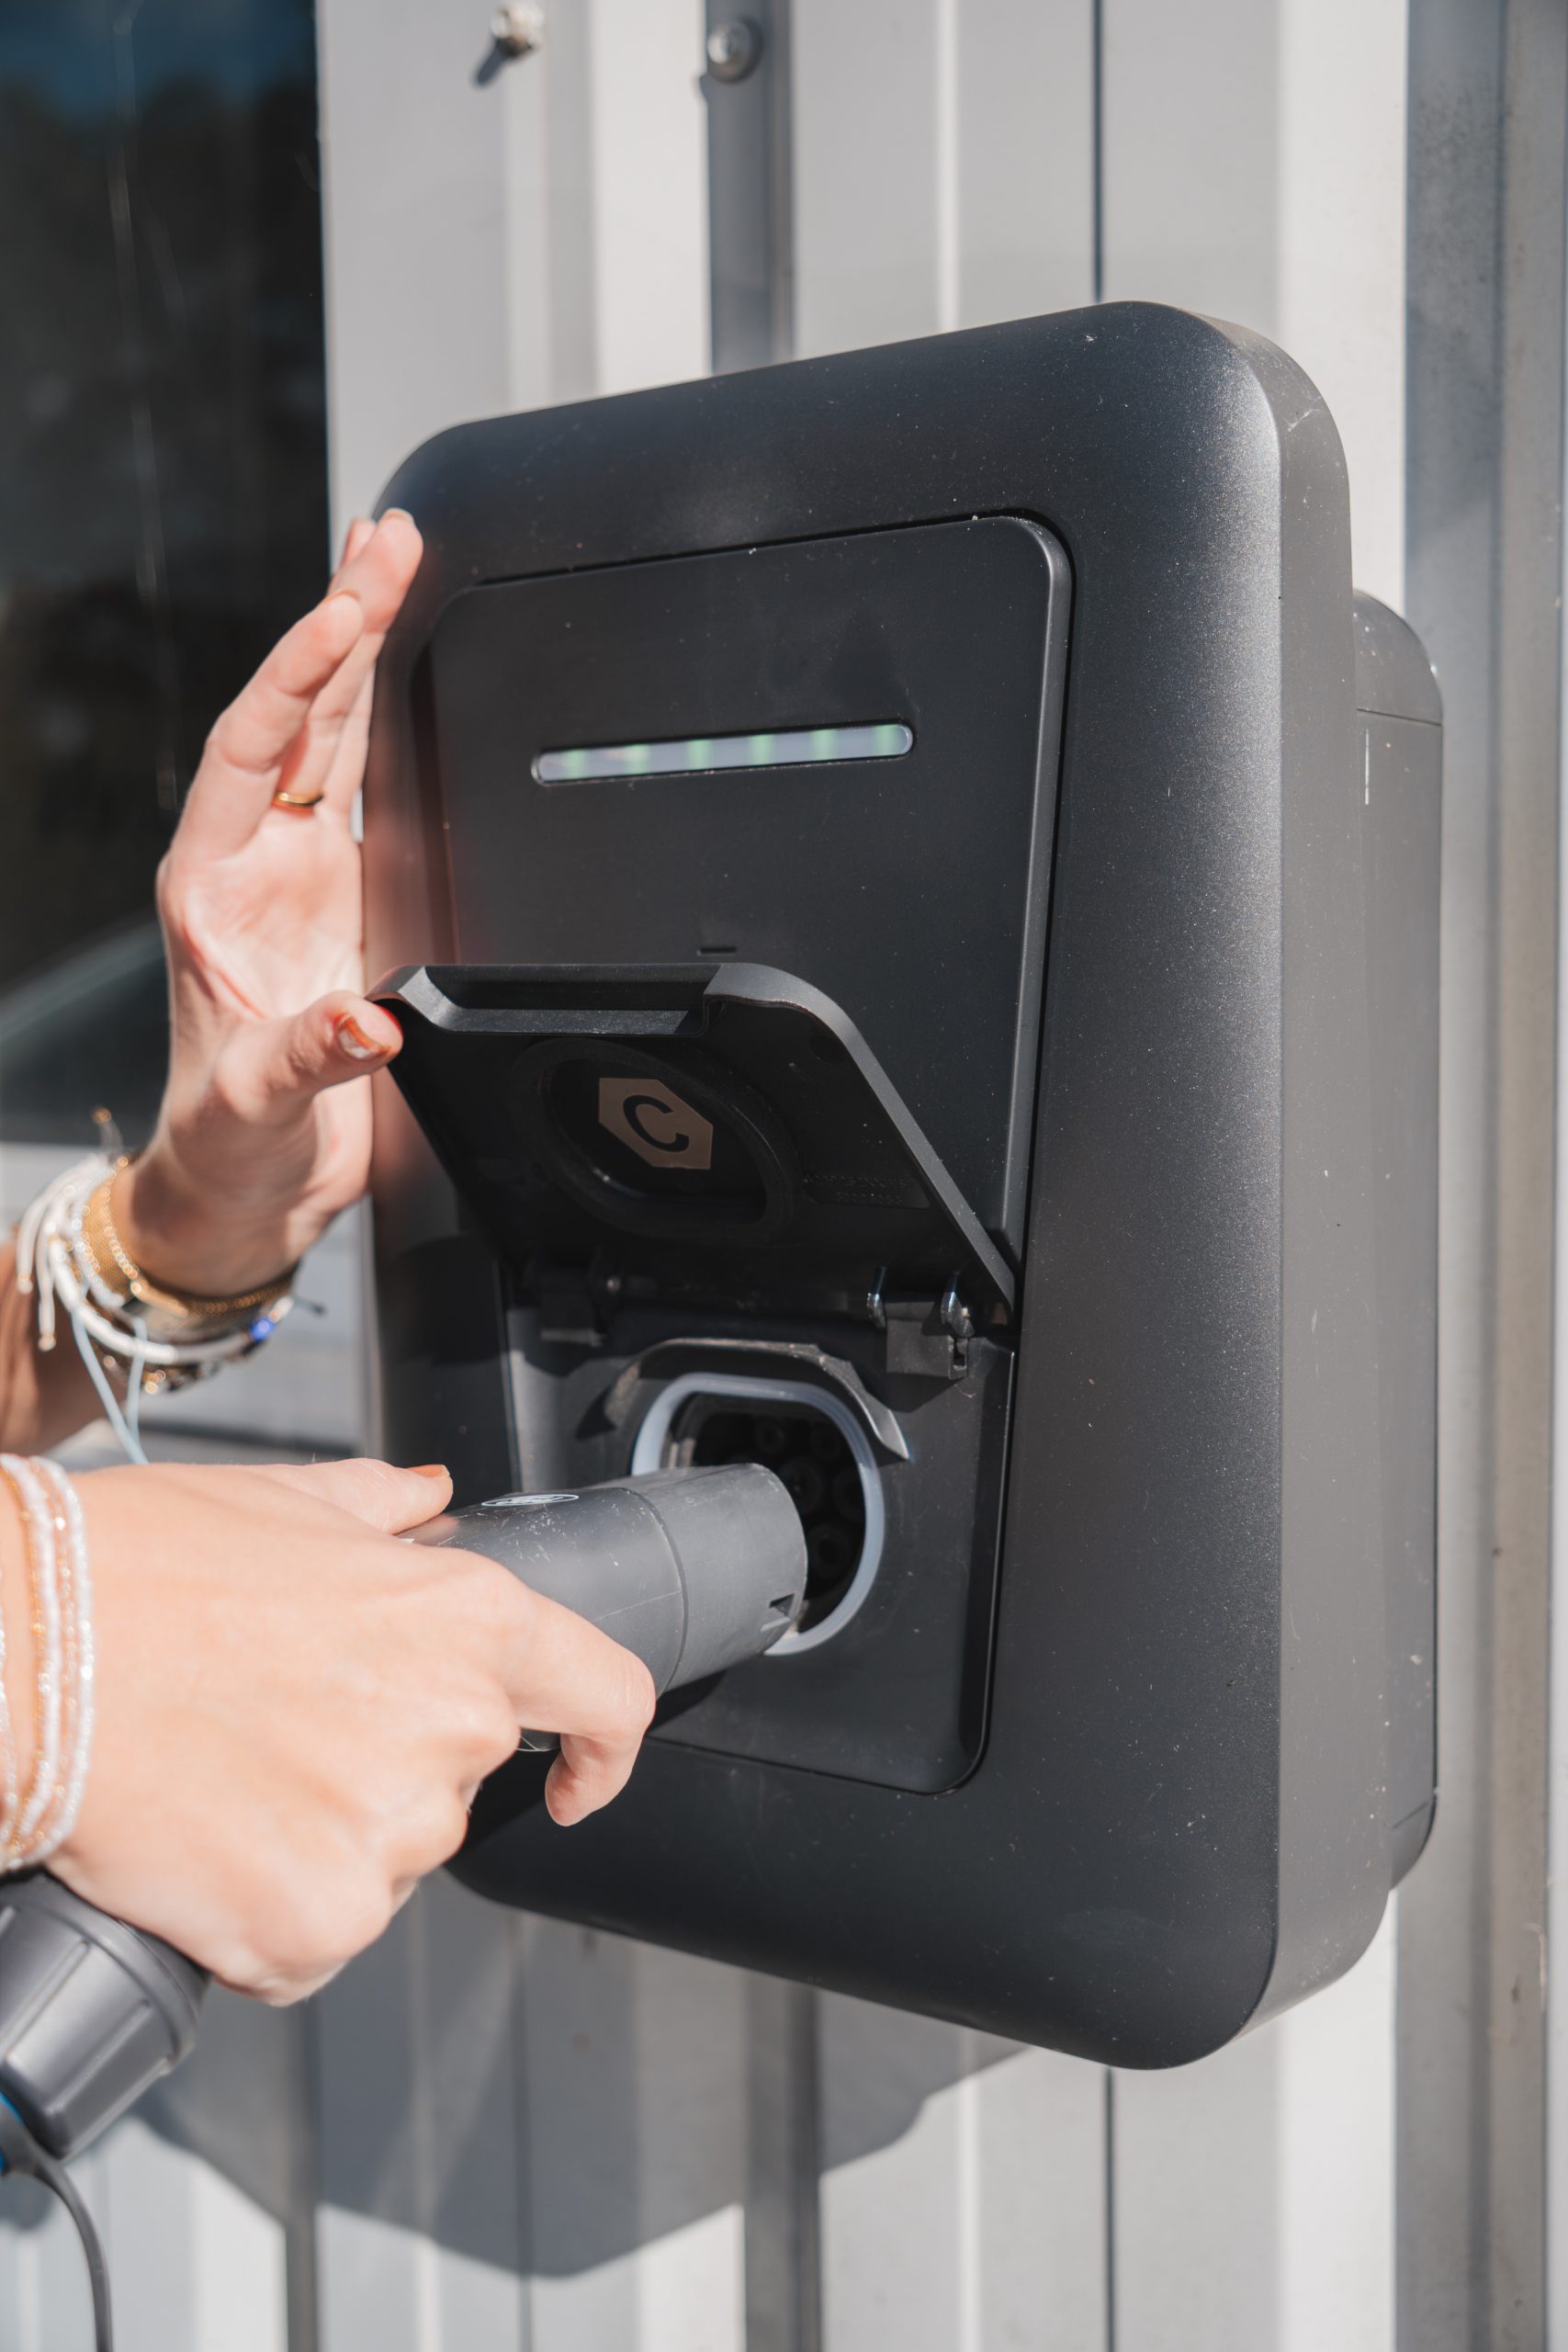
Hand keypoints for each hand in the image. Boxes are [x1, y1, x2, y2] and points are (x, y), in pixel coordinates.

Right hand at [19, 1460, 653, 2000]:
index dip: (604, 1746)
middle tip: (278, 1730)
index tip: (576, 1777)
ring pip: (385, 1864)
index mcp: (466, 1619)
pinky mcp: (318, 1923)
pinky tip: (207, 1846)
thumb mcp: (288, 1503)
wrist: (21, 1652)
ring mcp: (393, 1837)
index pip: (606, 1697)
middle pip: (457, 1785)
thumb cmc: (138, 1567)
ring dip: (321, 1840)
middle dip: (384, 1769)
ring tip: (225, 1773)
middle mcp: (453, 1727)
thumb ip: (385, 1511)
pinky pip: (317, 1939)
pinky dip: (267, 1914)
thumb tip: (430, 1501)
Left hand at [116, 512, 423, 1297]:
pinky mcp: (344, 896)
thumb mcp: (255, 1111)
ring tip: (391, 555)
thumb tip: (370, 1021)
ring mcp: (297, 874)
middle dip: (340, 621)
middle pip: (295, 715)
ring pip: (329, 732)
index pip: (251, 751)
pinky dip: (388, 711)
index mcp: (209, 891)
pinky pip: (367, 781)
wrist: (246, 1190)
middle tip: (387, 538)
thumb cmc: (228, 1147)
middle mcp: (250, 865)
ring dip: (361, 645)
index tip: (344, 613)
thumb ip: (308, 1061)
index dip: (296, 678)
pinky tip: (405, 661)